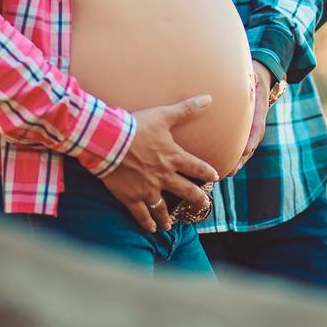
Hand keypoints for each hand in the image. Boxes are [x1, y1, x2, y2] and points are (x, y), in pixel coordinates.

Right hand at [101, 94, 218, 231]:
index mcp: (173, 157)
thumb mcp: (164, 115)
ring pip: (163, 207)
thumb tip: (209, 98)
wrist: (110, 142)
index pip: (197, 167)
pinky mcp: (131, 197)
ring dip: (169, 216)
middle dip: (197, 199)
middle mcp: (164, 177)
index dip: (207, 173)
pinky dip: (147, 222)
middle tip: (205, 205)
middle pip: (186, 191)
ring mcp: (148, 189)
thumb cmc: (137, 127)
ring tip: (172, 225)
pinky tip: (151, 228)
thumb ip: (187, 109)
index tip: (215, 178)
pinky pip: (141, 214)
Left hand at [229, 61, 271, 175]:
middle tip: (230, 171)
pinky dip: (232, 155)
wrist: (261, 75)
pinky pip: (239, 143)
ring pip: (245, 147)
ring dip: (236, 161)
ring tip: (224, 175)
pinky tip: (220, 164)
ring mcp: (251, 126)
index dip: (252, 139)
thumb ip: (247, 79)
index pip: (257, 126)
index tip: (246, 150)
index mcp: (259, 110)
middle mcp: (255, 122)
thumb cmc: (253, 75)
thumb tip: (238, 75)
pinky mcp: (244, 128)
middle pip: (250, 144)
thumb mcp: (252, 75)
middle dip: (241, 159)